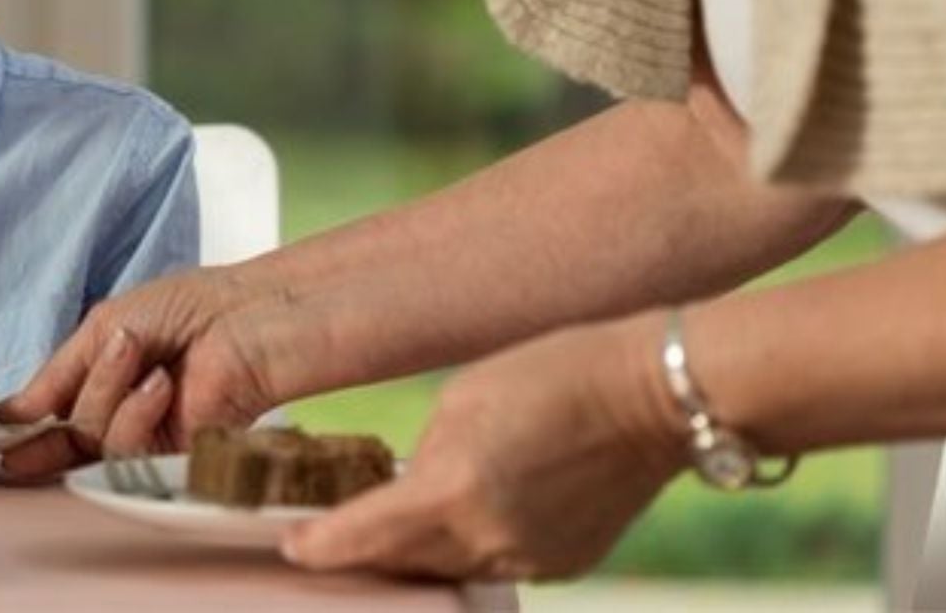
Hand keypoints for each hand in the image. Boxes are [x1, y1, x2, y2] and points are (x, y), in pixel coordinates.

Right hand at [0, 265, 276, 476]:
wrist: (245, 316)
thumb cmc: (187, 308)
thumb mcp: (102, 328)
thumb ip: (56, 375)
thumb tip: (9, 413)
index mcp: (104, 381)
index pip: (56, 417)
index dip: (28, 431)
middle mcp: (122, 414)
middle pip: (68, 432)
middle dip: (58, 411)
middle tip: (76, 384)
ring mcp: (147, 437)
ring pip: (94, 439)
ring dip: (107, 391)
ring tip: (134, 351)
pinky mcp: (172, 455)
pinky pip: (129, 450)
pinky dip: (136, 412)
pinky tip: (160, 383)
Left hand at [281, 315, 685, 580]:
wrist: (651, 395)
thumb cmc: (554, 373)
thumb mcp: (462, 399)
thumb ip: (423, 455)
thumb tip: (401, 490)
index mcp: (453, 488)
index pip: (363, 536)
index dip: (320, 546)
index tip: (294, 545)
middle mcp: (490, 536)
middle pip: (401, 563)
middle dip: (362, 553)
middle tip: (330, 536)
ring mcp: (532, 558)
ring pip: (448, 572)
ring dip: (414, 556)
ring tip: (392, 525)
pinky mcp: (565, 565)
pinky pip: (495, 568)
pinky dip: (468, 551)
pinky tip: (462, 520)